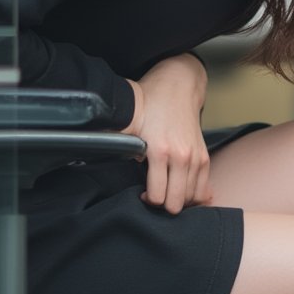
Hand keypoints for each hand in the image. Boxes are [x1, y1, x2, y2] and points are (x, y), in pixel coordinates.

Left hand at [123, 54, 211, 212]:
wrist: (178, 88)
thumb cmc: (152, 104)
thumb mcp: (129, 123)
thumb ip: (114, 140)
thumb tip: (89, 149)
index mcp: (160, 151)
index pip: (158, 196)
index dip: (147, 201)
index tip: (141, 194)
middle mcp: (181, 157)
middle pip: (176, 202)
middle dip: (163, 205)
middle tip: (153, 196)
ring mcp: (196, 158)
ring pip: (192, 198)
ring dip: (178, 200)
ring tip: (166, 191)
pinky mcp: (204, 157)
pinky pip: (204, 189)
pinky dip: (194, 195)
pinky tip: (182, 191)